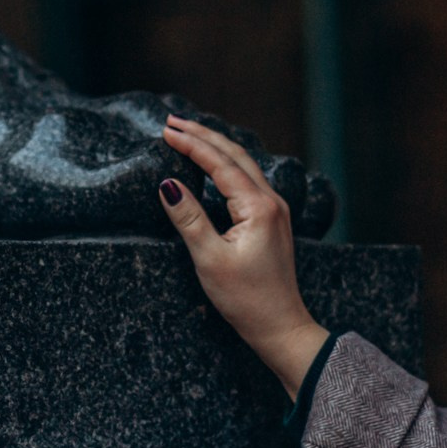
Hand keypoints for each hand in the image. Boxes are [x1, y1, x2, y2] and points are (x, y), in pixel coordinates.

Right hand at [159, 117, 329, 396]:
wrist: (280, 326)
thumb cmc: (246, 299)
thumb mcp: (210, 259)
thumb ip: (188, 218)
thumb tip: (167, 185)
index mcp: (258, 207)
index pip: (220, 163)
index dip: (191, 144)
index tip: (165, 131)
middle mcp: (271, 202)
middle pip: (235, 154)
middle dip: (203, 135)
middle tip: (172, 121)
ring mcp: (275, 210)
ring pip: (244, 164)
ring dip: (216, 146)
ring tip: (189, 133)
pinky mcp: (272, 220)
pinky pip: (248, 179)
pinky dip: (227, 163)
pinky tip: (214, 163)